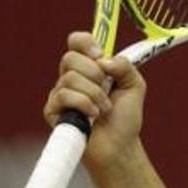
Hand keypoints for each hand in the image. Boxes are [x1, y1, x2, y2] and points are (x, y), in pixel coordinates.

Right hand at [44, 32, 146, 171]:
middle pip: (70, 57)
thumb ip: (125, 66)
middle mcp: (72, 76)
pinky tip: (94, 115)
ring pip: (70, 77)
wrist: (119, 146)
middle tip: (107, 88)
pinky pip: (64, 95)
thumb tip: (104, 60)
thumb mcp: (134, 85)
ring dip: (95, 93)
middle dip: (95, 73)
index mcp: (91, 66)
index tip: (99, 53)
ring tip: (104, 108)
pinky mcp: (52, 111)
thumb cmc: (125, 117)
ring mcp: (60, 94)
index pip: (77, 42)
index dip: (85, 42)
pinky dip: (85, 104)